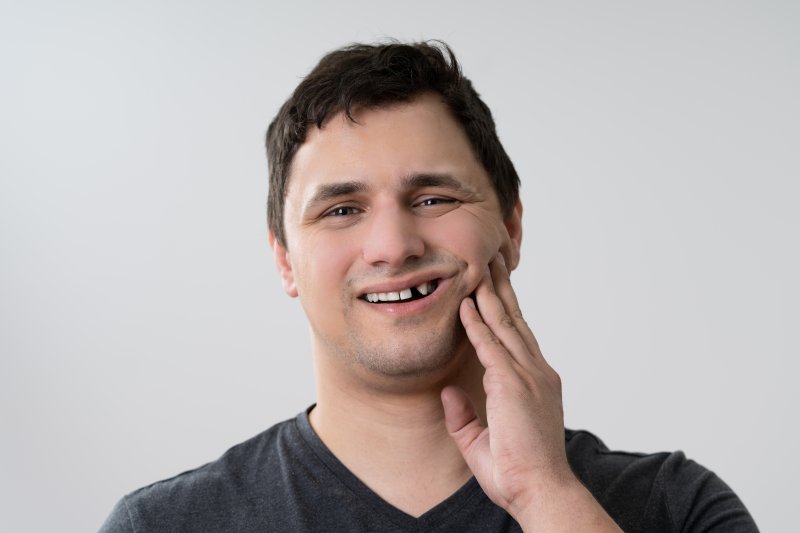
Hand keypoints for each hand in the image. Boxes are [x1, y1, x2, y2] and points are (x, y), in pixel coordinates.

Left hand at [441, 254, 619, 530]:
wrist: (542, 491)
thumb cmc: (519, 473)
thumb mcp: (481, 440)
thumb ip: (463, 414)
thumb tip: (447, 392)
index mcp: (535, 383)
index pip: (517, 336)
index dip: (505, 309)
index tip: (494, 285)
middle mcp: (535, 372)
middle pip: (515, 320)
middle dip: (501, 287)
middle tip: (493, 258)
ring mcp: (527, 375)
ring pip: (505, 323)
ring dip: (490, 292)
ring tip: (482, 263)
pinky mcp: (512, 384)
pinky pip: (490, 344)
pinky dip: (477, 322)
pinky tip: (466, 301)